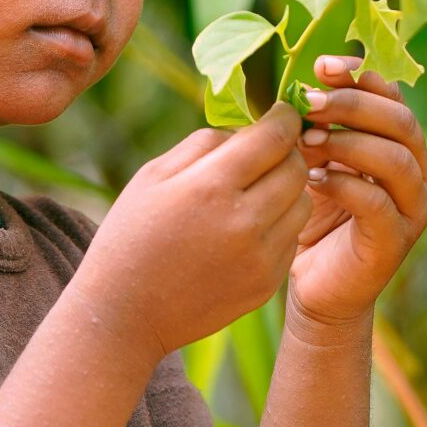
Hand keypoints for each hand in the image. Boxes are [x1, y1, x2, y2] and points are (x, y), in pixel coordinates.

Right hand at [74, 106, 313, 360]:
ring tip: (256, 191)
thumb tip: (247, 129)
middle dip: (288, 151)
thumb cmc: (131, 235)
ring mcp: (259, 258)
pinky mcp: (266, 284)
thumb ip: (204, 143)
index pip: (275, 136)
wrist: (125, 314)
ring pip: (302, 203)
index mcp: (211, 186)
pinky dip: (278, 225)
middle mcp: (244, 222)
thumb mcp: (153, 175)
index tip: (283, 112)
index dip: (285, 117)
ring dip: (287, 189)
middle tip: (269, 151)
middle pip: (296, 168)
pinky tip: (247, 228)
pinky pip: (291, 238)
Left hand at [289, 55, 426, 328]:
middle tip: (309, 102)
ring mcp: (413, 208)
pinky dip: (344, 185)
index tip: (320, 66)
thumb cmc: (317, 216)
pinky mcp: (396, 241)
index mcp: (404, 144)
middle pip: (400, 122)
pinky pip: (378, 203)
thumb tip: (299, 82)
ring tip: (306, 141)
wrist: (320, 285)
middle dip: (352, 105)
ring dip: (348, 142)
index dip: (361, 76)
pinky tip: (313, 179)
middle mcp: (419, 171)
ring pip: (395, 159)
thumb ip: (319, 126)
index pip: (393, 96)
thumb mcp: (318, 161)